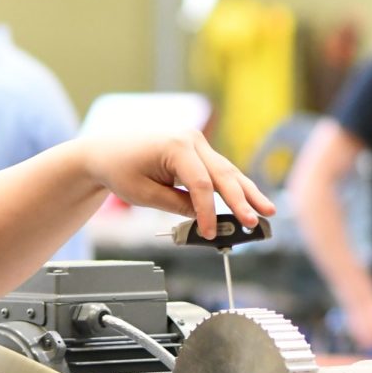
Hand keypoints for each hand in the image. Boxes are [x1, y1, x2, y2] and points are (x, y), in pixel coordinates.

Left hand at [84, 130, 275, 238]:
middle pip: (223, 174)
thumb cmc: (118, 169)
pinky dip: (233, 186)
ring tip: (267, 210)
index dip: (209, 212)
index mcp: (175, 146)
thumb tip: (203, 217)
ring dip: (247, 192)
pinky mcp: (195, 150)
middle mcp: (190, 139)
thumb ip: (176, 204)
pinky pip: (217, 170)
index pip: (201, 185)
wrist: (104, 151)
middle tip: (257, 221)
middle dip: (242, 200)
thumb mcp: (143, 193)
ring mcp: (195, 142)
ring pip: (226, 170)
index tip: (211, 234)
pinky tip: (250, 200)